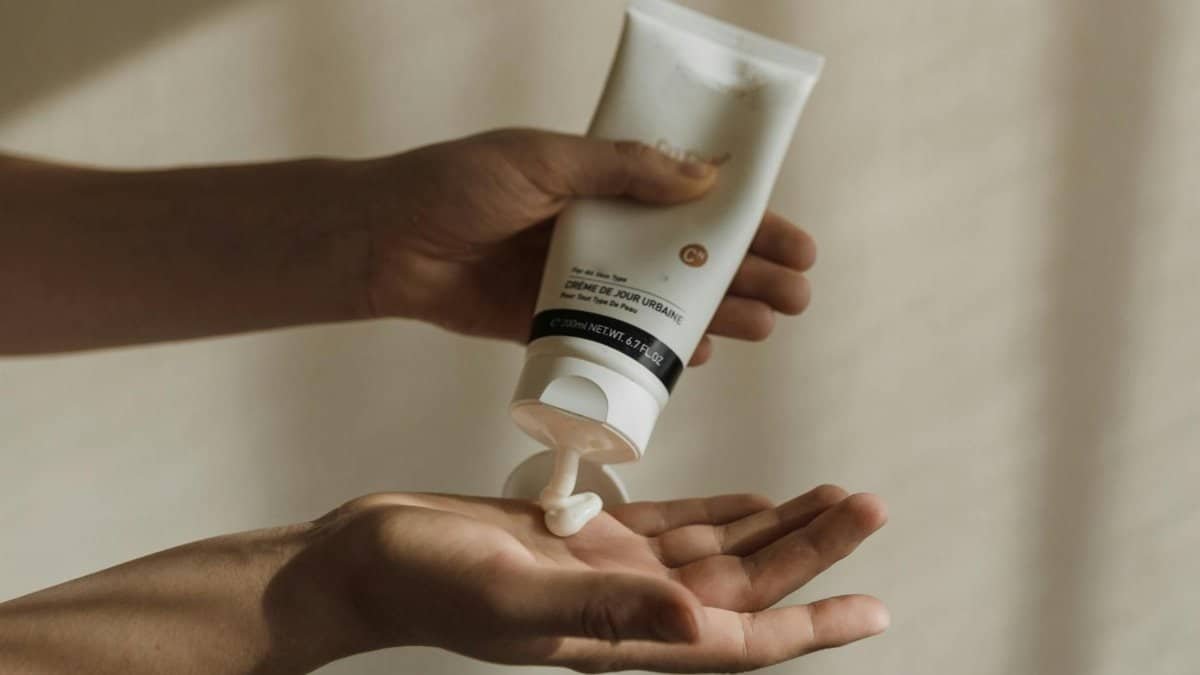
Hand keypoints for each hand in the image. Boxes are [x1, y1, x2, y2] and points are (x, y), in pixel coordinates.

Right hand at [291, 486, 887, 672]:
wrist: (371, 554)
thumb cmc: (427, 579)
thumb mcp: (515, 592)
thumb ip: (605, 609)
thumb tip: (697, 621)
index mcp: (619, 634)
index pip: (738, 640)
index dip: (811, 626)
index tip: (873, 608)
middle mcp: (626, 605)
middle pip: (742, 585)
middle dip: (808, 551)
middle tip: (866, 507)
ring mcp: (607, 569)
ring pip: (715, 552)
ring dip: (773, 528)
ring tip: (829, 496)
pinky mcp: (584, 534)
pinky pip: (672, 527)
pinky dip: (716, 514)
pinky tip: (751, 502)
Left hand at [363, 128, 816, 364]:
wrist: (384, 243)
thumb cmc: (456, 186)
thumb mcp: (542, 160)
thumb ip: (619, 170)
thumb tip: (702, 180)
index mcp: (603, 181)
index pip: (691, 199)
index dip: (746, 219)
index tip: (795, 241)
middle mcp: (601, 231)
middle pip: (690, 256)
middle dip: (748, 274)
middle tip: (796, 297)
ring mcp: (580, 280)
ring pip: (664, 302)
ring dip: (718, 313)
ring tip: (765, 326)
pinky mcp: (554, 323)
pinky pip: (618, 338)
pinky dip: (658, 350)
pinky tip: (701, 357)